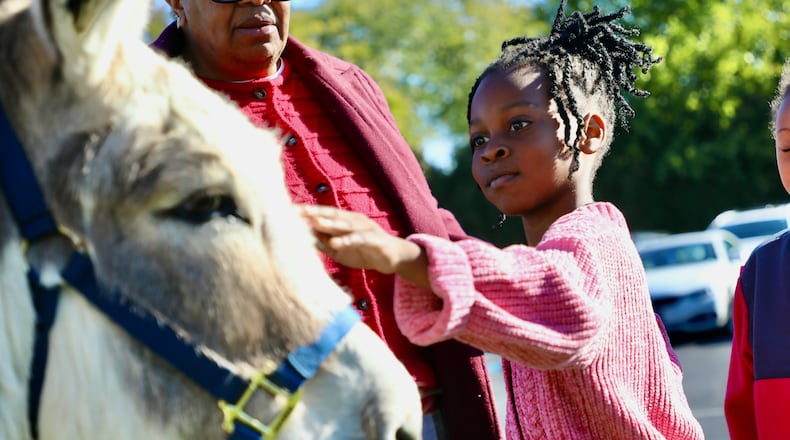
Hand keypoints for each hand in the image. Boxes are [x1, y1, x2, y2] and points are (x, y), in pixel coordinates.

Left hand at [299, 205, 428, 286]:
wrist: (392, 258)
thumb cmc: (364, 252)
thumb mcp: (340, 249)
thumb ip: (324, 242)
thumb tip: (305, 238)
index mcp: (345, 221)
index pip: (324, 214)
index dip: (309, 212)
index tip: (291, 211)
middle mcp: (354, 220)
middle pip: (332, 215)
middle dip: (316, 213)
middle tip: (299, 211)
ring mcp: (365, 228)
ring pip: (345, 225)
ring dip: (330, 223)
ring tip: (315, 222)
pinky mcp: (374, 239)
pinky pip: (359, 239)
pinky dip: (347, 240)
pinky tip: (335, 243)